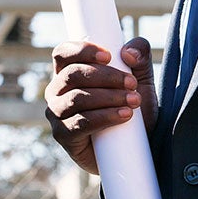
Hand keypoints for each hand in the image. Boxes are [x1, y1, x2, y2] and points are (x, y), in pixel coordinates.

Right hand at [45, 37, 157, 174]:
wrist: (133, 147)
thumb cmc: (130, 107)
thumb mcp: (141, 78)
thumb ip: (140, 56)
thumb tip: (127, 52)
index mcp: (68, 72)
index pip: (63, 54)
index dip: (82, 51)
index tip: (109, 56)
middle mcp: (56, 91)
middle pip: (72, 74)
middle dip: (105, 76)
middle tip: (132, 83)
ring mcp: (56, 114)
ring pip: (77, 98)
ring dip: (108, 97)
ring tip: (133, 101)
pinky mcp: (63, 136)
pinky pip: (79, 123)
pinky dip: (103, 117)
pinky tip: (123, 116)